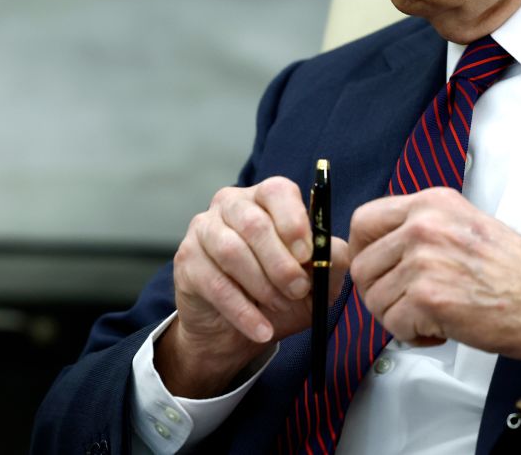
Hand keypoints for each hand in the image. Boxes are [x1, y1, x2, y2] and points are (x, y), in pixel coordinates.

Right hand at [156, 176, 349, 397]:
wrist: (236, 329)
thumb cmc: (279, 291)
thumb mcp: (316, 278)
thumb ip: (331, 259)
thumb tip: (334, 250)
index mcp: (265, 198)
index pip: (277, 192)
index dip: (293, 221)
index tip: (307, 255)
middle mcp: (231, 204)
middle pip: (254, 224)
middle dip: (280, 262)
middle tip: (298, 290)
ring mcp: (204, 229)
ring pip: (232, 251)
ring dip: (262, 285)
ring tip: (279, 307)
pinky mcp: (186, 259)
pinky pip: (215, 284)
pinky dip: (243, 312)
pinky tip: (261, 330)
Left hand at [348, 187, 520, 362]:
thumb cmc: (517, 273)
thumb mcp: (465, 225)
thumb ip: (423, 228)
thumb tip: (384, 248)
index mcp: (432, 203)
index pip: (364, 220)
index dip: (362, 251)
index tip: (375, 268)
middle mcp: (424, 226)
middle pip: (363, 265)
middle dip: (380, 292)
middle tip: (405, 303)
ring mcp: (423, 260)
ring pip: (374, 298)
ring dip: (397, 316)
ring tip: (431, 315)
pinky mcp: (426, 297)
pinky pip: (392, 324)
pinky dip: (412, 336)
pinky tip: (439, 329)